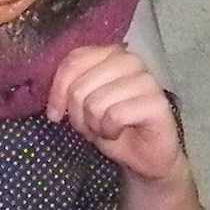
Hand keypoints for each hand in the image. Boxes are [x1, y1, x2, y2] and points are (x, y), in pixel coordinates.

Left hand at [44, 44, 185, 185]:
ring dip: (94, 125)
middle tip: (90, 126)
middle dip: (77, 114)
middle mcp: (130, 60)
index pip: (74, 61)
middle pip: (80, 86)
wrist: (144, 156)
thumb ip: (70, 89)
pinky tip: (118, 132)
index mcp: (111, 53)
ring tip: (106, 128)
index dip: (58, 90)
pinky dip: (110, 131)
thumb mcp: (83, 104)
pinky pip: (115, 115)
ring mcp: (146, 80)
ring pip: (96, 103)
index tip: (55, 114)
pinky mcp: (157, 102)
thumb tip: (53, 103)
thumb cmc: (113, 126)